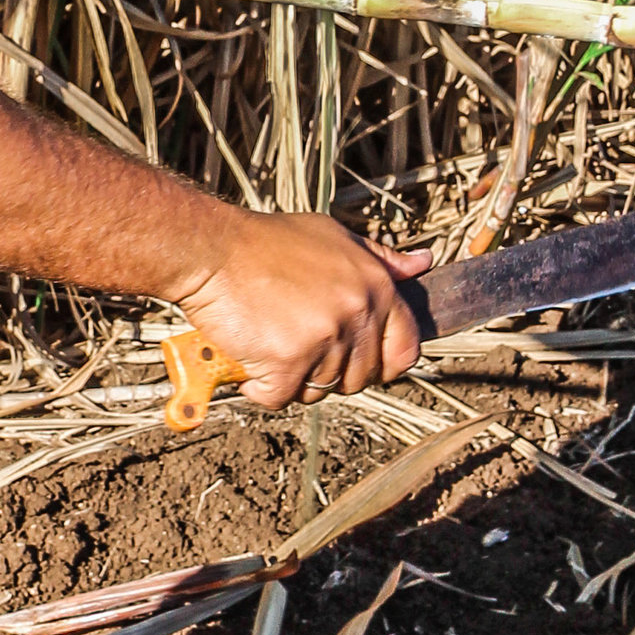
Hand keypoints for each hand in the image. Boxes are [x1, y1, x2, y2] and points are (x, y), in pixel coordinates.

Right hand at [171, 212, 428, 410]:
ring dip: (290, 377)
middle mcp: (356, 314)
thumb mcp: (332, 237)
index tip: (357, 361)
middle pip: (359, 377)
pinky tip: (249, 355)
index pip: (404, 348)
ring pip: (318, 391)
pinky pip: (279, 398)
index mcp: (374, 287)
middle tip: (294, 342)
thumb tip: (422, 263)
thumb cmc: (265, 243)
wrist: (212, 249)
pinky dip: (259, 385)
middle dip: (328, 371)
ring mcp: (324, 339)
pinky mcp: (288, 361)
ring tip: (268, 339)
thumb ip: (380, 258)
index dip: (382, 363)